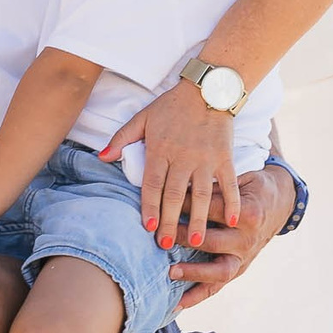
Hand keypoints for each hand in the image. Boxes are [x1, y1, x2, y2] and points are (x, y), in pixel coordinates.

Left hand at [101, 81, 238, 250]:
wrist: (208, 89)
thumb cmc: (172, 105)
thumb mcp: (142, 117)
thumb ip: (121, 138)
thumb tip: (101, 157)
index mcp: (160, 150)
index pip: (152, 183)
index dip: (149, 206)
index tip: (148, 227)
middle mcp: (183, 157)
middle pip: (175, 194)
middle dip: (170, 221)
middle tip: (166, 244)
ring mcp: (206, 159)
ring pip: (201, 194)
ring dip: (199, 219)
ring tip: (196, 241)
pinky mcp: (225, 157)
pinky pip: (229, 183)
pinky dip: (231, 202)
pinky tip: (231, 220)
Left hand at [171, 162, 295, 308]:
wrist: (280, 204)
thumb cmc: (252, 188)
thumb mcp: (239, 179)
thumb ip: (214, 187)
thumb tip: (179, 189)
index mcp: (248, 213)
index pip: (211, 210)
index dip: (185, 206)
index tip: (161, 202)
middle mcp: (248, 239)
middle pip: (213, 242)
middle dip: (185, 240)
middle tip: (162, 238)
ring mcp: (244, 257)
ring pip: (219, 271)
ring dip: (193, 273)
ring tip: (170, 273)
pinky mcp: (239, 269)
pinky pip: (217, 286)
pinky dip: (197, 296)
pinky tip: (177, 303)